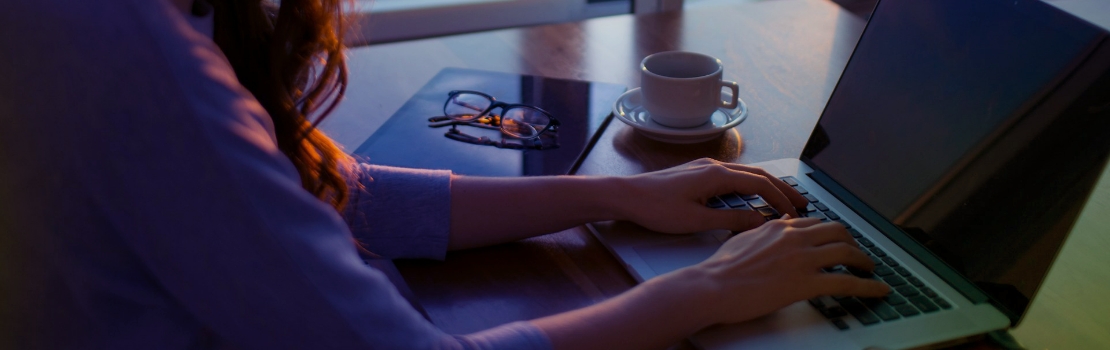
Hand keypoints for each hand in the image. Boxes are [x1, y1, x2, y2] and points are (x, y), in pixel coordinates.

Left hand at [618, 158, 808, 233]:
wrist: (626, 196)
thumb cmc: (656, 208)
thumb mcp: (696, 220)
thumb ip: (730, 221)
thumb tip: (760, 222)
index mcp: (717, 175)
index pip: (760, 184)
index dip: (781, 199)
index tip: (796, 214)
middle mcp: (714, 166)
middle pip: (758, 174)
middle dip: (783, 188)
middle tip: (803, 202)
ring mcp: (705, 167)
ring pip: (746, 174)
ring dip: (767, 186)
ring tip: (783, 200)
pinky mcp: (697, 173)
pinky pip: (733, 176)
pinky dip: (750, 185)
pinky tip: (752, 196)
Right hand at [688, 216, 888, 324]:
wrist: (713, 286)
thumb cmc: (722, 268)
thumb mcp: (745, 238)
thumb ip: (766, 229)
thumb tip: (782, 221)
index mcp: (780, 227)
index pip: (816, 223)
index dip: (831, 232)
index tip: (837, 240)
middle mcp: (795, 238)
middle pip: (837, 232)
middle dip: (853, 241)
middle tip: (857, 253)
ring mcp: (803, 259)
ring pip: (847, 252)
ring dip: (864, 261)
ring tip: (869, 270)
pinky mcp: (806, 283)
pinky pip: (847, 282)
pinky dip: (869, 286)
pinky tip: (879, 290)